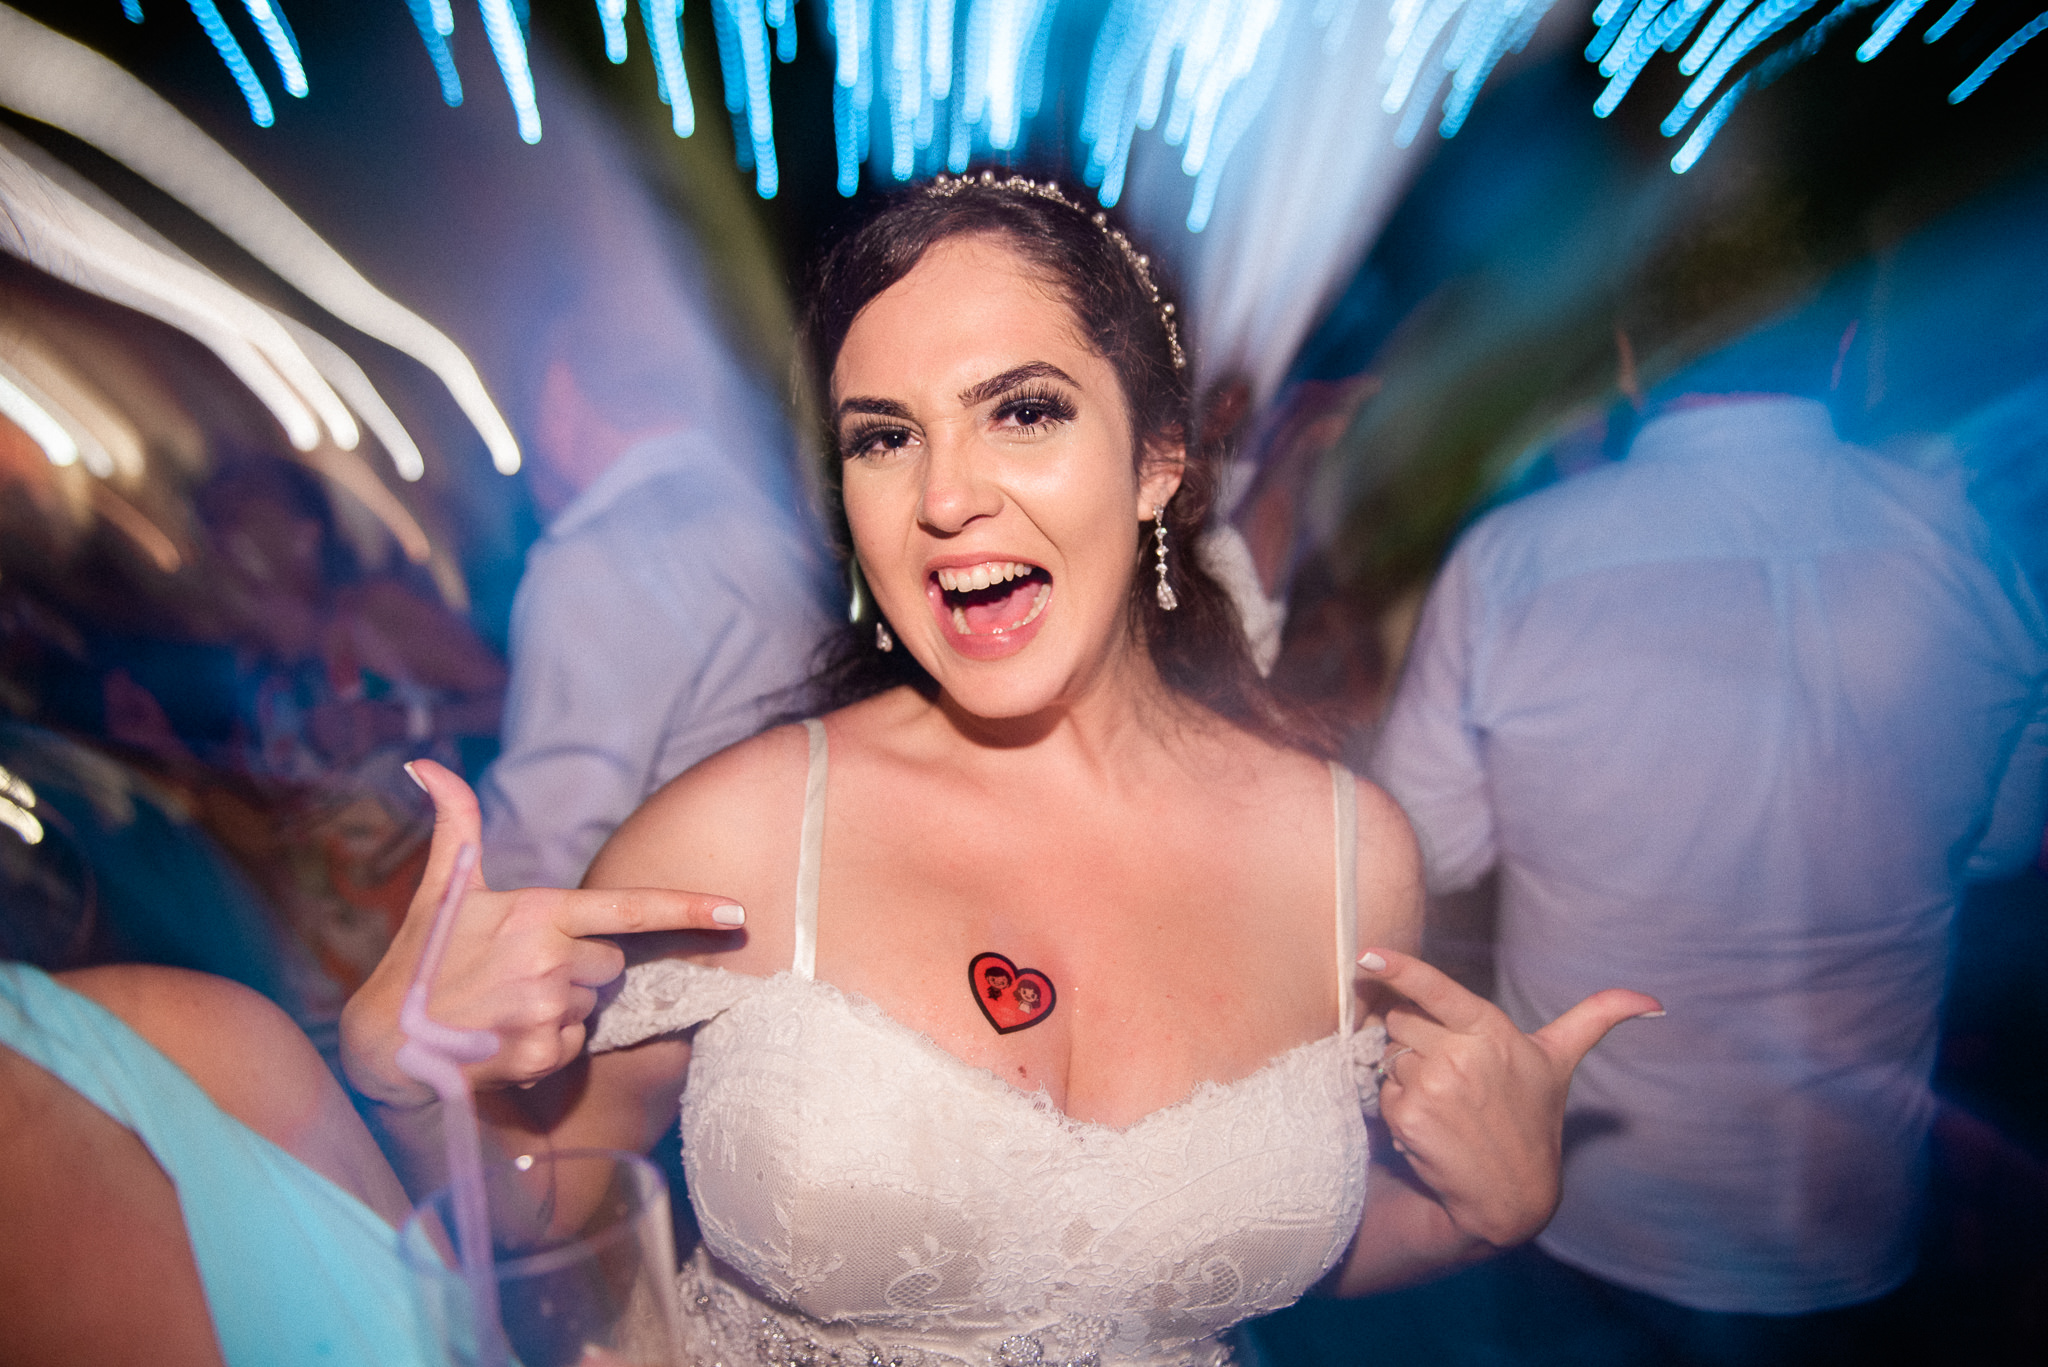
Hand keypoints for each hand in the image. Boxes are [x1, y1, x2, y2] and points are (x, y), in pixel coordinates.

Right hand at [340, 759, 746, 1106]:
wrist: (383, 1043)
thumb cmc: (421, 956)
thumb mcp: (442, 887)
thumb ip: (455, 823)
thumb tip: (428, 763)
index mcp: (538, 914)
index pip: (630, 909)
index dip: (688, 909)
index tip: (738, 912)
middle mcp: (550, 961)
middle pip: (611, 964)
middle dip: (579, 966)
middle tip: (520, 972)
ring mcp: (548, 1012)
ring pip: (594, 1004)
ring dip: (563, 1004)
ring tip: (507, 1004)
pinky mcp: (542, 1056)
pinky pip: (576, 1043)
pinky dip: (549, 1041)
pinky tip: (505, 1035)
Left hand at [1359, 947, 1660, 1247]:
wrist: (1510, 1195)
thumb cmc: (1532, 1119)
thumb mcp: (1560, 1063)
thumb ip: (1596, 1019)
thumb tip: (1653, 1001)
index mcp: (1491, 1030)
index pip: (1436, 989)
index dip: (1400, 969)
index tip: (1367, 954)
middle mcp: (1462, 1054)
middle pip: (1399, 1018)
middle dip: (1412, 1036)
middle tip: (1447, 1069)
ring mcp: (1433, 1087)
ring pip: (1387, 1054)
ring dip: (1404, 1073)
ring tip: (1444, 1101)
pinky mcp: (1408, 1116)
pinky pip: (1380, 1091)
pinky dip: (1396, 1105)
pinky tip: (1430, 1124)